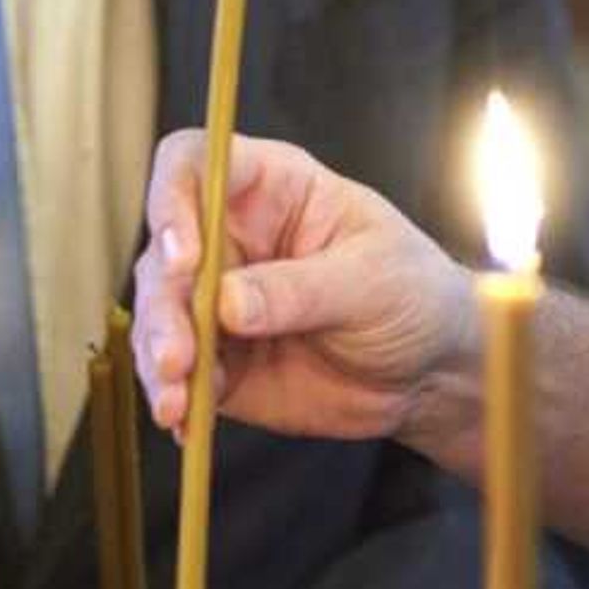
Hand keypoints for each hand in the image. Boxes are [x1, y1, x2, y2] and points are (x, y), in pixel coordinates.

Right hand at [130, 130, 476, 451]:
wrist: (429, 369)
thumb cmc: (413, 292)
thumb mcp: (373, 280)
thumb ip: (301, 289)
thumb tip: (228, 303)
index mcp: (270, 189)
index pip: (193, 165)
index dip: (173, 200)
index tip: (186, 258)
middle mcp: (230, 239)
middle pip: (163, 252)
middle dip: (164, 306)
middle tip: (179, 356)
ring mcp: (216, 301)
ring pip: (158, 316)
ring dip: (159, 358)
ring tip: (176, 401)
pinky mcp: (218, 359)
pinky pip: (176, 375)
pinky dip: (173, 397)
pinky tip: (183, 423)